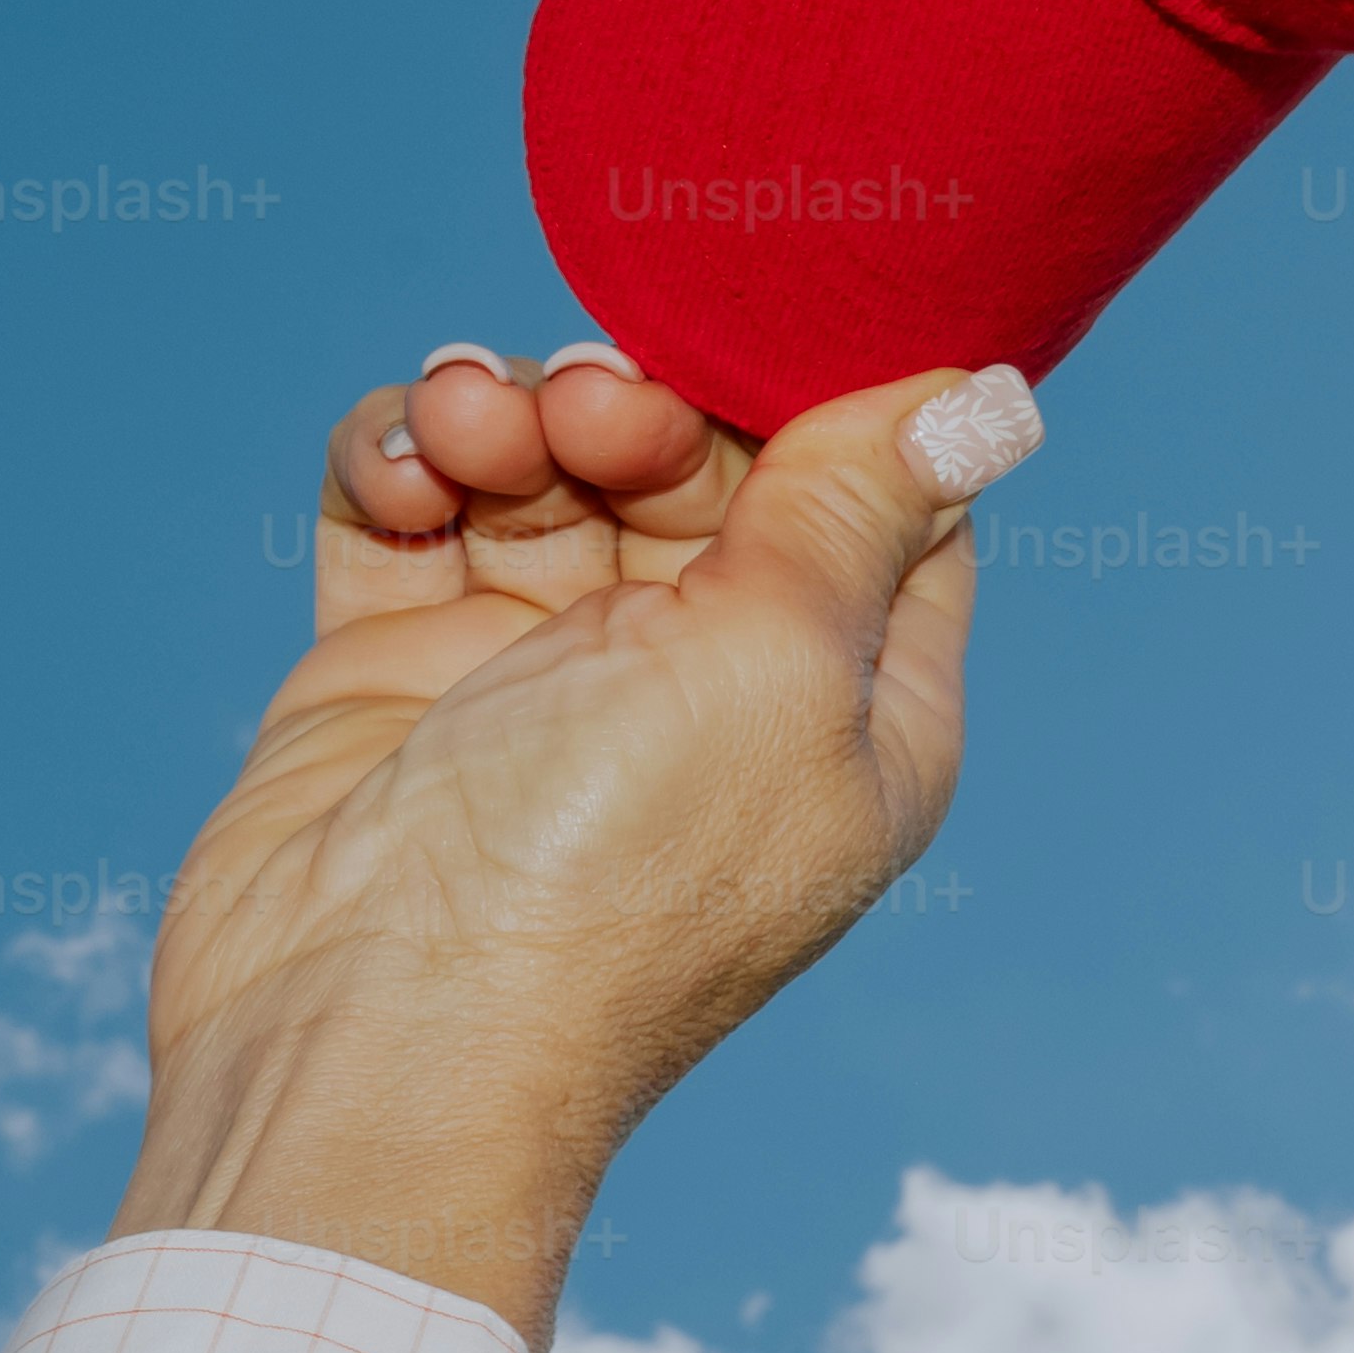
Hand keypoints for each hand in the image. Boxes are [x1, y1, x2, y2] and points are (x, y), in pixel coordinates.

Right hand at [108, 341, 1037, 1343]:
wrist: (362, 1038)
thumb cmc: (608, 875)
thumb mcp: (784, 662)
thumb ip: (865, 506)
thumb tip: (991, 400)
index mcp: (849, 706)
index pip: (879, 494)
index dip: (824, 391)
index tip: (761, 314)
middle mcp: (710, 689)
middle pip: (703, 458)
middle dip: (641, 397)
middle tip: (593, 406)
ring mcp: (546, 678)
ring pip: (549, 464)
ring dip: (509, 408)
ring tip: (475, 436)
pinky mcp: (402, 673)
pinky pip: (417, 508)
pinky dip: (408, 461)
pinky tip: (409, 472)